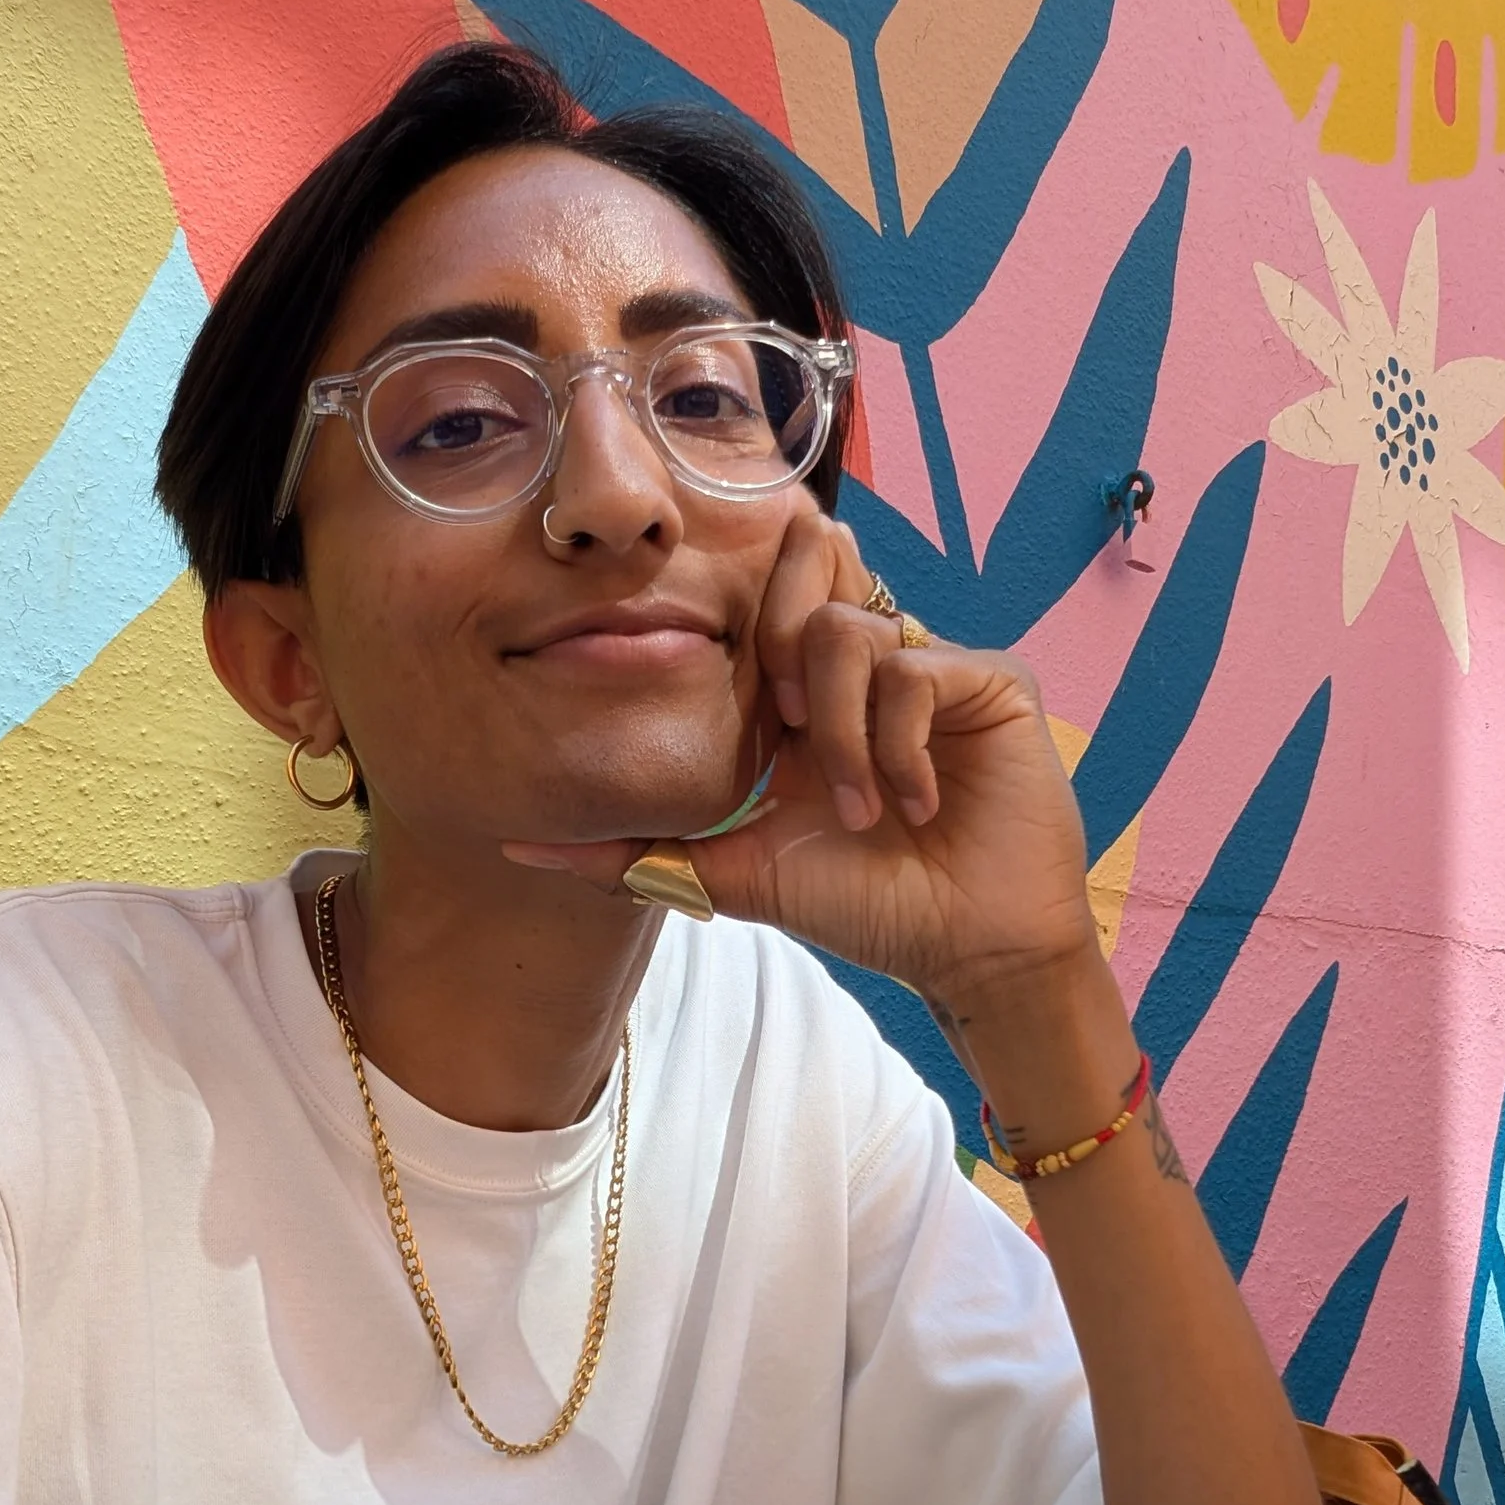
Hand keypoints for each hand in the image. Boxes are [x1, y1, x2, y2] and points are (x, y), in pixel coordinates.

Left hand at [508, 562, 1098, 1016]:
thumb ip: (629, 850)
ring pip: (846, 630)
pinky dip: (899, 745)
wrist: (963, 952)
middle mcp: (869, 656)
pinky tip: (914, 805)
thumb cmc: (863, 907)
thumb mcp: (729, 871)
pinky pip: (917, 668)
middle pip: (809, 551)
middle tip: (785, 741)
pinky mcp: (990, 679)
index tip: (751, 735)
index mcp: (807, 684)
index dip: (743, 630)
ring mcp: (932, 660)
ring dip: (838, 734)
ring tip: (860, 811)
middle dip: (775, 650)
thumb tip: (514, 847)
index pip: (764, 585)